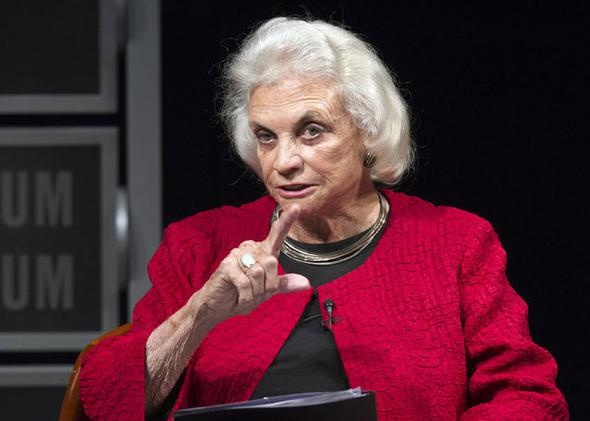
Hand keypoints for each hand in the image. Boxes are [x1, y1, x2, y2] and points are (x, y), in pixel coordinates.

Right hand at [194, 205, 309, 325]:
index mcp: (262, 252)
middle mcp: (250, 250)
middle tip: (255, 293)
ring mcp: (237, 255)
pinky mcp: (226, 265)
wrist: (218, 306)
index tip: (297, 208)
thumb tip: (306, 283)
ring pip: (258, 273)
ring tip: (246, 295)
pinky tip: (240, 298)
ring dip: (255, 292)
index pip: (277, 236)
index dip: (287, 221)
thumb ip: (284, 284)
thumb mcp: (266, 291)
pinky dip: (246, 296)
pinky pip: (245, 282)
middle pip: (271, 262)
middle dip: (266, 286)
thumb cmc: (240, 294)